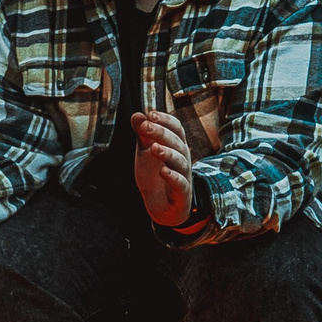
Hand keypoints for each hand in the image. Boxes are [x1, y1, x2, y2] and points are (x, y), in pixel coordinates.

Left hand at [131, 108, 196, 228]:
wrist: (162, 207)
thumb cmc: (156, 176)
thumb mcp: (145, 153)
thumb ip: (143, 134)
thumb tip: (137, 115)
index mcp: (176, 146)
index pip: (176, 128)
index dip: (165, 120)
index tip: (150, 114)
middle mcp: (183, 158)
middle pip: (177, 142)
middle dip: (161, 132)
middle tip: (146, 126)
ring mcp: (184, 176)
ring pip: (180, 161)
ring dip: (168, 153)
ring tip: (154, 148)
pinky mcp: (182, 194)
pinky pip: (180, 184)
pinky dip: (173, 177)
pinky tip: (163, 171)